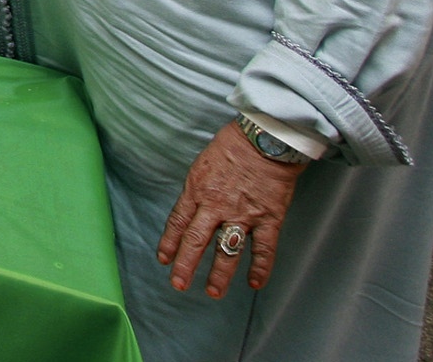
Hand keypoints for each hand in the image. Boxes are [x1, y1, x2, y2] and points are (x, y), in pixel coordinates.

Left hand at [158, 124, 305, 297]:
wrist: (264, 139)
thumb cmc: (232, 146)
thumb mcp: (202, 164)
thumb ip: (197, 189)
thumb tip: (192, 207)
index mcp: (197, 190)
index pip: (178, 222)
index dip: (169, 243)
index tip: (164, 260)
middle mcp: (216, 205)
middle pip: (196, 240)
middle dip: (185, 265)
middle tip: (178, 284)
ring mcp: (243, 214)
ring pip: (227, 250)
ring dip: (219, 274)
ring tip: (213, 292)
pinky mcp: (268, 218)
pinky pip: (264, 248)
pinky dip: (261, 268)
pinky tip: (255, 284)